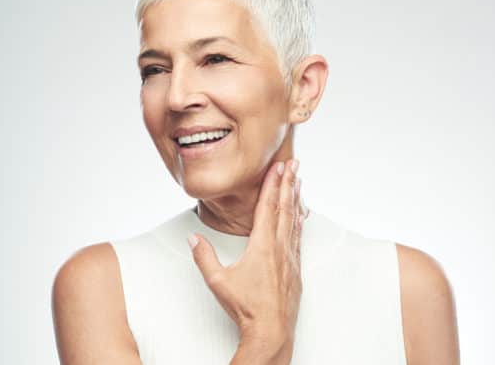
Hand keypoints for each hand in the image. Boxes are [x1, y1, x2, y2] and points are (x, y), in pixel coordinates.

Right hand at [188, 159, 304, 354]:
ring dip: (295, 199)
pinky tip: (301, 215)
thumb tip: (194, 238)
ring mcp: (290, 258)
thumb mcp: (218, 281)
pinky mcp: (296, 269)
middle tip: (294, 164)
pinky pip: (298, 237)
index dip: (272, 184)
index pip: (267, 207)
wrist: (271, 330)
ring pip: (294, 221)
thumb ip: (205, 257)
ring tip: (298, 181)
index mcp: (262, 246)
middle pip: (284, 208)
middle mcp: (279, 248)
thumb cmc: (246, 308)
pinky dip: (299, 221)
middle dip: (288, 183)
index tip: (277, 167)